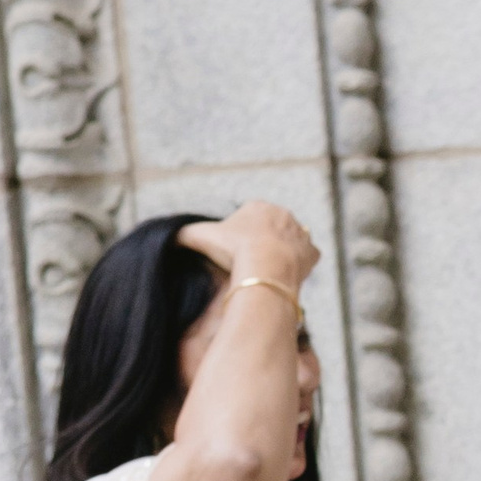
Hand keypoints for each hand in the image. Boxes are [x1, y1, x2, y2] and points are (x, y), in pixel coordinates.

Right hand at [177, 201, 319, 292]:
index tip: (236, 249)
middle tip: (253, 259)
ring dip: (283, 251)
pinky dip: (300, 264)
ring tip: (269, 268)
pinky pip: (308, 257)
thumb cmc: (233, 249)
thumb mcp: (200, 237)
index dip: (241, 233)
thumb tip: (167, 236)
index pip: (249, 216)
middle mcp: (284, 215)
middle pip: (271, 228)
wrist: (266, 267)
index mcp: (259, 207)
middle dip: (264, 241)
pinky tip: (288, 273)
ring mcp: (301, 234)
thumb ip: (183, 234)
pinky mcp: (313, 253)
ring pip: (291, 241)